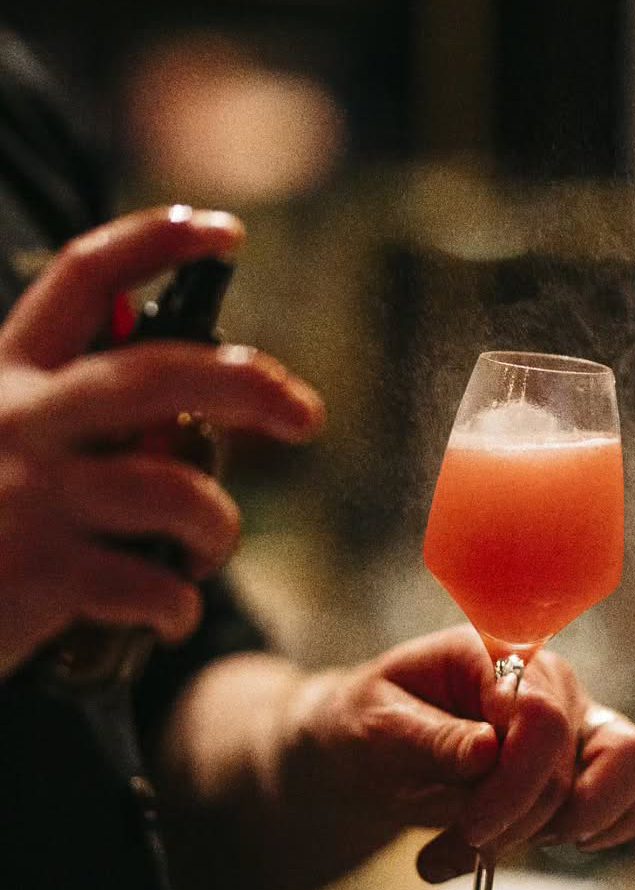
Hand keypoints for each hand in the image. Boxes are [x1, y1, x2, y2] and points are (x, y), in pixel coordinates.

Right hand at [0, 206, 323, 676]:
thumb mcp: (0, 441)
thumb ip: (76, 418)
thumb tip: (189, 421)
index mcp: (8, 380)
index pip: (82, 279)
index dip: (158, 243)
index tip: (229, 230)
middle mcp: (17, 422)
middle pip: (158, 376)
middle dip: (249, 387)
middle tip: (307, 416)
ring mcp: (27, 495)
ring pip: (174, 490)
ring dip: (216, 528)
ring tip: (206, 552)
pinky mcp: (37, 572)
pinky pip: (150, 583)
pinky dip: (179, 606)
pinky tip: (169, 617)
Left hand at [280, 625, 634, 886]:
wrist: (374, 749)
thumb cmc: (369, 724)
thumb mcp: (374, 727)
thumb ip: (428, 737)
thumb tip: (487, 752)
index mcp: (496, 654)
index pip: (539, 718)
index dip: (513, 786)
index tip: (470, 832)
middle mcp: (549, 680)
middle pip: (579, 759)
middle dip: (521, 821)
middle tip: (457, 846)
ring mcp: (577, 718)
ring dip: (573, 828)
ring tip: (499, 845)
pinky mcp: (590, 759)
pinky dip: (612, 828)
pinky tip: (547, 842)